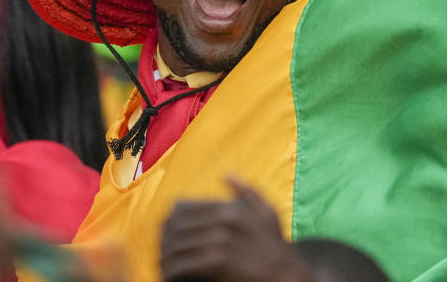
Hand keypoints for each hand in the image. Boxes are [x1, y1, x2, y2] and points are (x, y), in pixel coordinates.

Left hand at [160, 177, 312, 281]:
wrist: (286, 271)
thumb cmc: (275, 244)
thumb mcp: (267, 211)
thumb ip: (247, 190)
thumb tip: (226, 174)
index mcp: (230, 208)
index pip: (188, 210)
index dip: (171, 221)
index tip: (165, 231)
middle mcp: (224, 222)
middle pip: (180, 227)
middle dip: (166, 239)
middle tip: (160, 248)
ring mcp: (222, 241)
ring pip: (181, 245)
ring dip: (167, 256)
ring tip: (162, 263)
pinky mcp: (220, 262)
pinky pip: (188, 264)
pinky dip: (174, 270)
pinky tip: (168, 275)